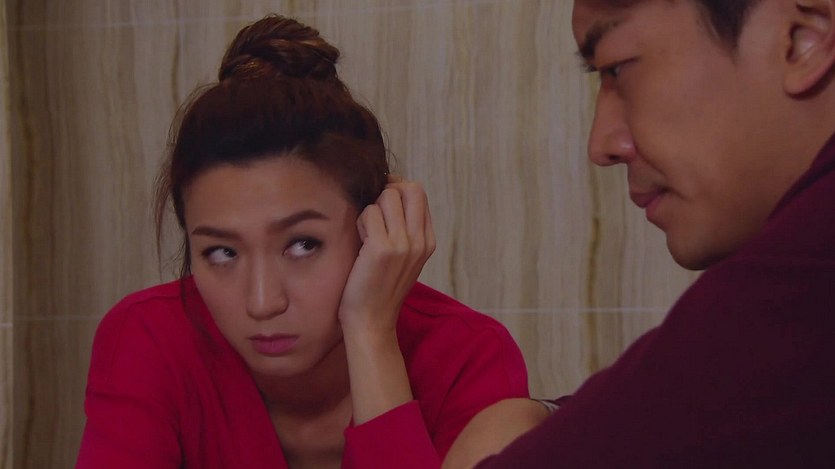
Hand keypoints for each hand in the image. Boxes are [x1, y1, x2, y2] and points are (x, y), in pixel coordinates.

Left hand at [338, 175, 435, 423]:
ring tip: (365, 233)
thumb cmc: (379, 289)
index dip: (397, 190)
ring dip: (371, 209)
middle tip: (373, 213)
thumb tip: (389, 194)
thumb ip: (404, 230)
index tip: (381, 204)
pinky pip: (369, 213)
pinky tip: (359, 242)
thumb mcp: (403, 258)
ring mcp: (404, 244)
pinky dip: (360, 222)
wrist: (372, 322)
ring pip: (387, 196)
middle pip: (410, 188)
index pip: (418, 194)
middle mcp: (420, 240)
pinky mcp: (383, 248)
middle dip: (387, 192)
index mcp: (428, 241)